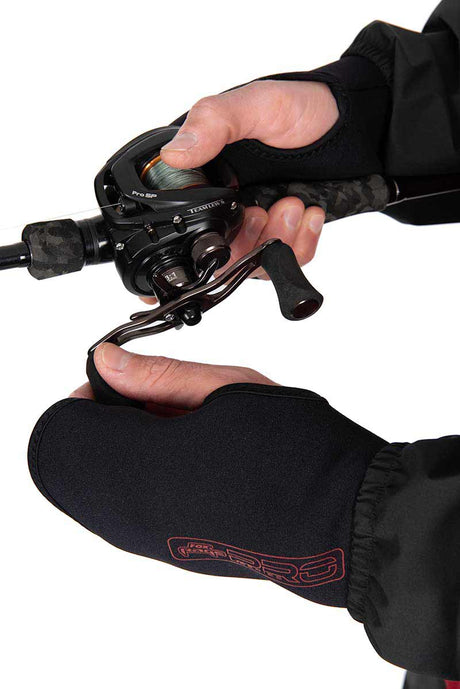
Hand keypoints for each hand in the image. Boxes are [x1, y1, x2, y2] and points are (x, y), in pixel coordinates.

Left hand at [33, 342, 383, 612]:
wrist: (346, 520)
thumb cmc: (300, 449)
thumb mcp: (229, 388)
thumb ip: (158, 376)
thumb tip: (106, 361)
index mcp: (147, 466)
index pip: (70, 426)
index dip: (94, 390)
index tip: (129, 377)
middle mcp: (137, 514)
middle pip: (76, 459)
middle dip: (106, 421)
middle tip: (156, 399)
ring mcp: (153, 540)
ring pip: (99, 487)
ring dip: (125, 449)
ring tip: (181, 427)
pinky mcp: (172, 553)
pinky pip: (125, 510)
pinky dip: (141, 476)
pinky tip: (190, 459)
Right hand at [162, 80, 338, 277]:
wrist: (348, 118)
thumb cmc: (296, 106)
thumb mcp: (253, 105)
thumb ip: (212, 125)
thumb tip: (172, 155)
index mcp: (205, 176)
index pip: (184, 221)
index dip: (197, 237)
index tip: (228, 224)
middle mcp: (226, 204)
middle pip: (220, 253)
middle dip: (245, 241)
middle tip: (264, 212)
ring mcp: (257, 221)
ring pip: (254, 261)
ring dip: (275, 240)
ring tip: (292, 205)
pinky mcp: (286, 233)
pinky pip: (287, 259)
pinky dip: (300, 244)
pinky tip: (310, 214)